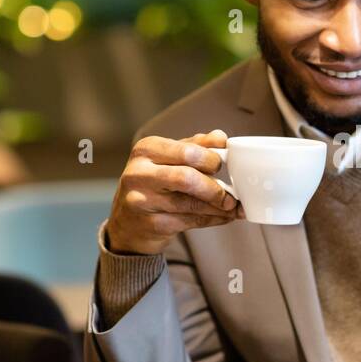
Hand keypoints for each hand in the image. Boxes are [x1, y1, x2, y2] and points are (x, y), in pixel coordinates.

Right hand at [105, 129, 241, 254]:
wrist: (127, 223)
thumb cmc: (153, 184)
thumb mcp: (169, 158)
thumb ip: (195, 146)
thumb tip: (220, 137)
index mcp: (147, 149)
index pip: (188, 151)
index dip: (212, 159)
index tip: (223, 166)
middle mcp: (139, 173)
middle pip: (188, 178)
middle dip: (215, 187)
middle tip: (230, 194)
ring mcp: (142, 200)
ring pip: (191, 203)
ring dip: (219, 207)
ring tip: (233, 207)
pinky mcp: (151, 224)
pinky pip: (191, 221)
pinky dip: (213, 219)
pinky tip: (223, 217)